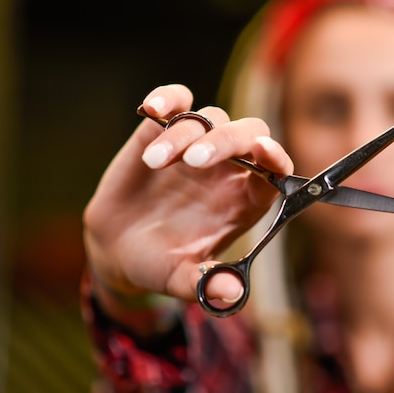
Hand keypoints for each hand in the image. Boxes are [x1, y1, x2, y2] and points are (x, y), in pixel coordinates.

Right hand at [83, 84, 292, 304]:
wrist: (118, 249)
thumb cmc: (160, 264)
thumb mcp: (181, 280)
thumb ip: (206, 285)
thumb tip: (230, 294)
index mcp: (244, 200)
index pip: (275, 170)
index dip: (275, 157)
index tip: (265, 152)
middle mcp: (227, 170)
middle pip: (248, 134)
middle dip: (228, 141)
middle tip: (194, 161)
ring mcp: (196, 147)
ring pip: (209, 119)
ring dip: (184, 134)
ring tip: (156, 162)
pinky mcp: (164, 132)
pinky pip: (176, 102)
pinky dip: (168, 98)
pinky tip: (153, 108)